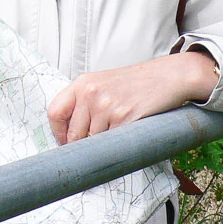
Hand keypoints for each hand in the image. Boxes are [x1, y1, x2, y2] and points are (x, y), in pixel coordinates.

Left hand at [47, 50, 218, 144]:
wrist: (168, 76)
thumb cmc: (136, 82)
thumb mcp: (104, 83)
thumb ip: (85, 102)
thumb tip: (68, 135)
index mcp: (83, 83)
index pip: (54, 112)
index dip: (58, 133)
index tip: (65, 142)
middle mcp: (92, 93)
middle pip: (73, 135)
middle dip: (82, 146)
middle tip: (95, 147)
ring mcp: (107, 107)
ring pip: (93, 143)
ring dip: (104, 146)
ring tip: (118, 133)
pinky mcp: (124, 119)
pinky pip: (112, 144)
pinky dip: (119, 145)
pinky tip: (128, 133)